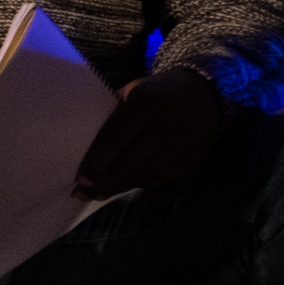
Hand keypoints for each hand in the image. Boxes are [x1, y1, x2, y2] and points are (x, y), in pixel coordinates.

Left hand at [76, 68, 222, 198]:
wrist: (203, 92)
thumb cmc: (155, 92)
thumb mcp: (131, 93)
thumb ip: (111, 118)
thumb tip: (85, 155)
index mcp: (145, 102)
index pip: (114, 139)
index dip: (96, 163)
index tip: (80, 180)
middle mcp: (168, 123)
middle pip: (129, 163)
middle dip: (104, 182)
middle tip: (83, 193)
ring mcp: (185, 143)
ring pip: (145, 175)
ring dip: (120, 187)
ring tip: (100, 193)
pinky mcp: (196, 158)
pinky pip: (162, 178)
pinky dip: (141, 184)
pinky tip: (126, 186)